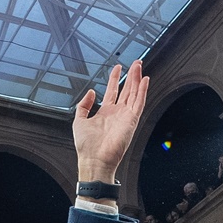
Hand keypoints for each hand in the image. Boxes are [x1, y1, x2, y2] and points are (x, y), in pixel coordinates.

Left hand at [72, 60, 148, 185]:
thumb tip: (90, 92)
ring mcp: (125, 116)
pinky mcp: (132, 120)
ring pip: (134, 93)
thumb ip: (83, 105)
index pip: (112, 91)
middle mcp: (117, 113)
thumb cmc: (87, 146)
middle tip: (136, 62)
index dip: (115, 79)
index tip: (117, 68)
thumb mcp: (78, 121)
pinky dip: (142, 91)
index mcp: (105, 113)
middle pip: (126, 90)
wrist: (94, 159)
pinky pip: (139, 102)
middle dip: (131, 75)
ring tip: (139, 65)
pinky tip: (144, 80)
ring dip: (137, 79)